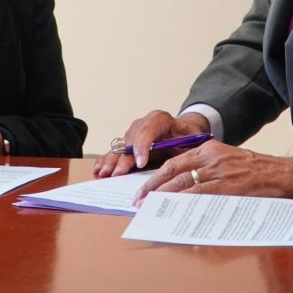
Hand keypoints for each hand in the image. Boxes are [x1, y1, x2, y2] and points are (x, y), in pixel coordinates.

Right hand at [93, 110, 209, 176]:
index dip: (143, 145)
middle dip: (123, 157)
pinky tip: (99, 169)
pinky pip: (115, 151)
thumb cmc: (188, 137)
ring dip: (111, 160)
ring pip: (120, 145)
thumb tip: (184, 160)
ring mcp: (133, 134)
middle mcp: (143, 124)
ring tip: (104, 173)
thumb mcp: (194, 139)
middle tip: (118, 173)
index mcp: (161, 119)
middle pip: (131, 139)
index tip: (141, 162)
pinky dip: (107, 160)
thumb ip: (188, 147)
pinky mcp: (128, 144)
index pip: (149, 127)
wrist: (183, 133)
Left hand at [131, 141, 292, 205]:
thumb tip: (181, 187)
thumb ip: (205, 168)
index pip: (173, 163)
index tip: (143, 190)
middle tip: (139, 203)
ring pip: (183, 186)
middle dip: (153, 190)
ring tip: (151, 210)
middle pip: (173, 174)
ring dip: (164, 199)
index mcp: (208, 149)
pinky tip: (175, 214)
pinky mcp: (228, 188)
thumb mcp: (226, 159)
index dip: (155, 178)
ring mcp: (218, 173)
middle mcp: (210, 158)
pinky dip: (184, 206)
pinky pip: (200, 198)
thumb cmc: (255, 170)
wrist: (282, 174)